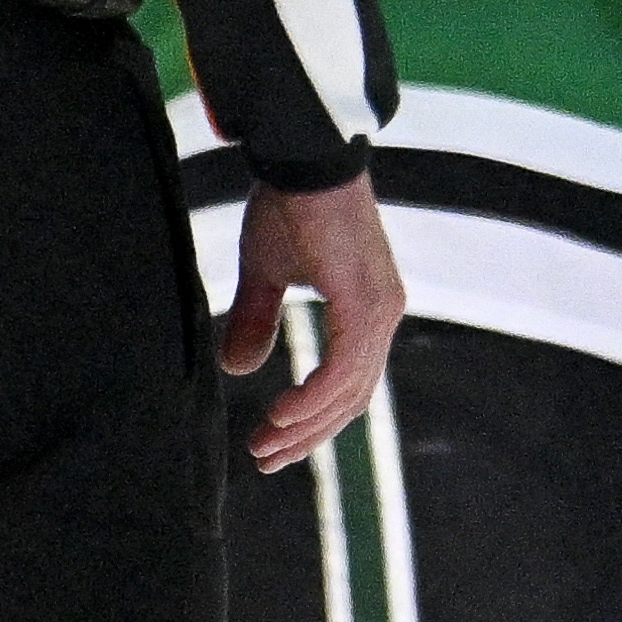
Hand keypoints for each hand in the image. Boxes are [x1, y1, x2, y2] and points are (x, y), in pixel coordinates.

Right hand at [221, 173, 406, 473]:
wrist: (302, 161)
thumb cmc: (288, 207)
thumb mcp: (265, 274)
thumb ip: (257, 320)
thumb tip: (238, 370)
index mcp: (368, 310)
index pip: (348, 385)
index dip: (313, 422)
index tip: (273, 446)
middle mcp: (383, 313)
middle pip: (352, 397)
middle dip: (307, 436)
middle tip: (266, 460)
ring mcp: (380, 307)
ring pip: (349, 390)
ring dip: (305, 425)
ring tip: (265, 446)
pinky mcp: (365, 299)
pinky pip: (344, 366)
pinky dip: (313, 396)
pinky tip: (281, 414)